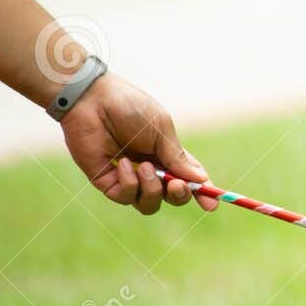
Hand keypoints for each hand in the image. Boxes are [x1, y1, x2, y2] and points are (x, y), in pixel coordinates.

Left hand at [60, 73, 217, 216]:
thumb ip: (177, 158)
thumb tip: (201, 180)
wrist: (92, 101)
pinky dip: (130, 183)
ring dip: (153, 189)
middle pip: (172, 197)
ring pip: (149, 204)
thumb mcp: (161, 130)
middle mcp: (150, 169)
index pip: (189, 179)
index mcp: (166, 153)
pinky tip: (123, 164)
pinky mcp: (108, 182)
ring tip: (144, 166)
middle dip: (179, 195)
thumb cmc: (129, 108)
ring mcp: (128, 177)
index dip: (202, 193)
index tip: (213, 204)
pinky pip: (126, 197)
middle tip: (176, 183)